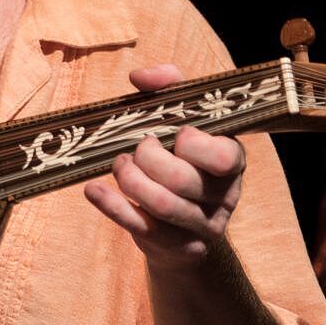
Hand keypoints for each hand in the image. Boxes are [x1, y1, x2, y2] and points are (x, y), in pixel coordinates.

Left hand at [84, 63, 247, 271]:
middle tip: (136, 148)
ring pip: (161, 205)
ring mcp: (203, 227)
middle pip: (182, 180)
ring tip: (119, 165)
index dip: (192, 143)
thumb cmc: (182, 159)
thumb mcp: (185, 120)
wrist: (186, 224)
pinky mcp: (177, 247)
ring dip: (130, 180)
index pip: (221, 156)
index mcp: (233, 161)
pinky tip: (93, 190)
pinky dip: (111, 206)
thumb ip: (170, 89)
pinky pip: (140, 227)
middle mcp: (225, 197)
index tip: (175, 133)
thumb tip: (140, 77)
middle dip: (148, 158)